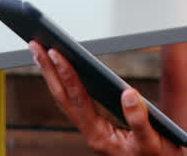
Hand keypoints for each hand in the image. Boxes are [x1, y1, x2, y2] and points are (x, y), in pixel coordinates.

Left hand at [30, 42, 182, 155]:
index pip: (79, 100)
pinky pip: (74, 102)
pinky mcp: (96, 126)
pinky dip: (64, 83)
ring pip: (65, 100)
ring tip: (40, 53)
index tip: (56, 53)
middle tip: (35, 45)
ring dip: (52, 76)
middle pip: (63, 98)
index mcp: (100, 137)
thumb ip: (140, 119)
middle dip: (48, 70)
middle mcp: (91, 133)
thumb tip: (128, 93)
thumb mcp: (152, 140)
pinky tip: (60, 72)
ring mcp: (91, 130)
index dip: (67, 74)